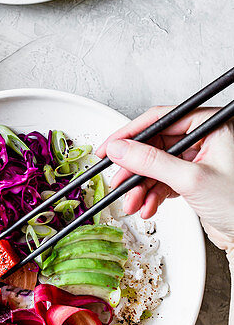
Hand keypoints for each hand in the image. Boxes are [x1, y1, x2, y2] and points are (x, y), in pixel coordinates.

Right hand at [98, 106, 233, 252]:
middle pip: (156, 144)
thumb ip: (152, 161)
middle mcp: (206, 138)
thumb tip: (121, 149)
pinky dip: (153, 193)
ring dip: (141, 185)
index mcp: (213, 125)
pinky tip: (148, 206)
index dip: (131, 133)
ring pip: (157, 165)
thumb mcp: (192, 179)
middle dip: (136, 168)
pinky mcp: (195, 178)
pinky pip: (164, 180)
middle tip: (119, 180)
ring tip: (133, 202)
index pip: (162, 119)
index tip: (110, 146)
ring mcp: (200, 158)